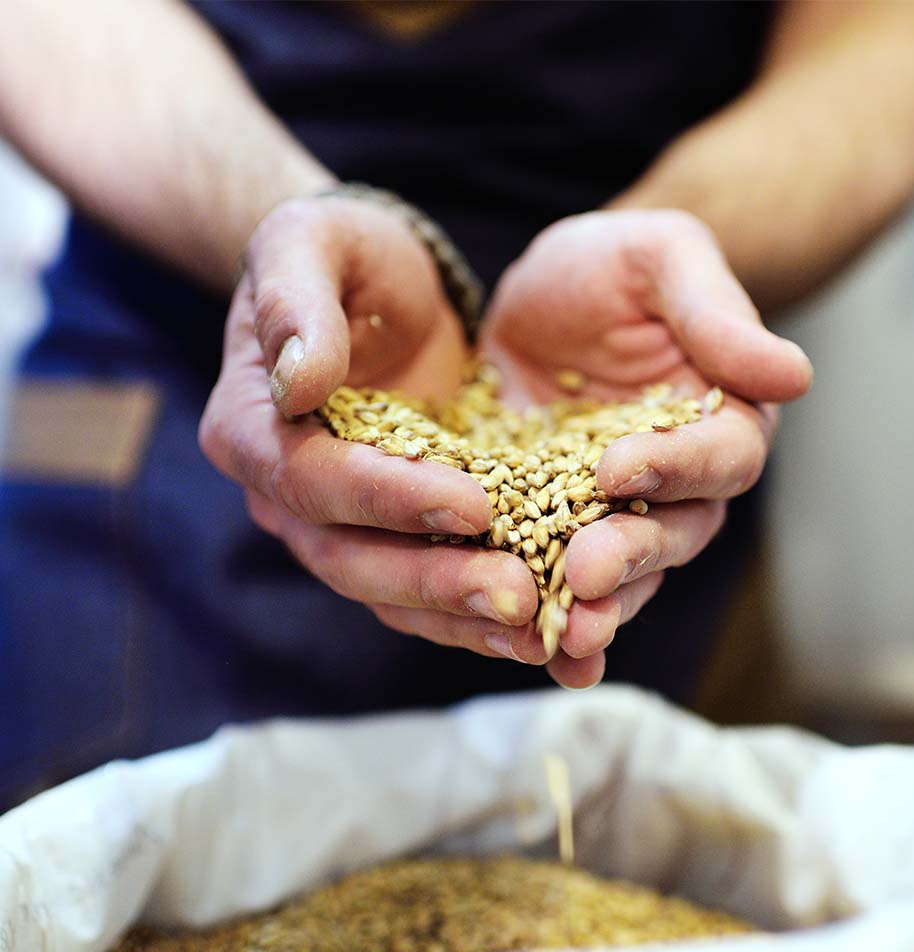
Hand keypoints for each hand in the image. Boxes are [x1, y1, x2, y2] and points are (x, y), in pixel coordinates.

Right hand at [199, 194, 543, 649]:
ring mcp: (336, 522)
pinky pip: (425, 588)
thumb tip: (297, 381)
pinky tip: (539, 627)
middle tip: (519, 595)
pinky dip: (476, 614)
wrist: (377, 290)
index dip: (387, 497)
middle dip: (434, 580)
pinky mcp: (389, 533)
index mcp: (251, 428)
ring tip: (541, 627)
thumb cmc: (341, 256)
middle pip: (349, 558)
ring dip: (462, 613)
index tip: (473, 504)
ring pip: (389, 591)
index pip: (311, 479)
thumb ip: (294, 301)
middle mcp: (284, 493)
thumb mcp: (311, 242)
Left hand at [477, 209, 813, 687]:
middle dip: (632, 555)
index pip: (720, 454)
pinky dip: (552, 614)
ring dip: (599, 606)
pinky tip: (538, 653)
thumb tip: (795, 375)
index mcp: (720, 415)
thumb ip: (715, 313)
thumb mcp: (658, 259)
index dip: (676, 466)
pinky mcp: (558, 529)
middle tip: (585, 573)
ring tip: (565, 635)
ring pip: (626, 572)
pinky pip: (562, 578)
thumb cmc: (609, 267)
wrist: (536, 301)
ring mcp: (619, 513)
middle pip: (676, 531)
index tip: (617, 468)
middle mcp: (680, 479)